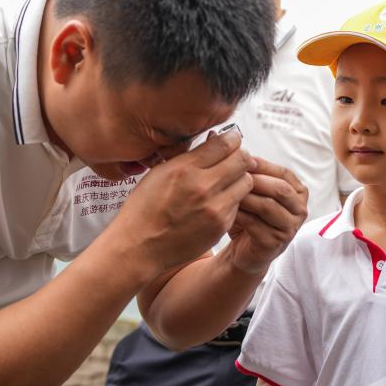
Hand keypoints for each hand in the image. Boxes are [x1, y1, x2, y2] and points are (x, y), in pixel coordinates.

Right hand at [115, 130, 255, 274]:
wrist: (140, 246)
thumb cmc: (144, 209)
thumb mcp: (159, 172)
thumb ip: (188, 155)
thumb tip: (213, 139)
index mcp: (185, 169)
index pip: (225, 144)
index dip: (233, 138)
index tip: (233, 138)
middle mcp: (203, 187)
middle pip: (242, 160)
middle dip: (240, 156)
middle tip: (234, 158)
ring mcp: (214, 208)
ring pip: (246, 182)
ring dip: (240, 178)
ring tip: (227, 180)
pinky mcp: (220, 226)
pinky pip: (238, 204)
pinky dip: (232, 199)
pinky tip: (217, 201)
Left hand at [223, 157, 307, 274]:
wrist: (244, 251)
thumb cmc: (248, 216)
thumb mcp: (250, 190)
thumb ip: (245, 169)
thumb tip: (223, 142)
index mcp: (298, 192)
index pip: (284, 173)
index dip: (262, 165)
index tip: (241, 158)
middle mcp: (299, 209)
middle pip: (280, 189)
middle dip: (256, 180)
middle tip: (233, 175)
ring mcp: (290, 228)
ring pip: (268, 206)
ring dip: (246, 197)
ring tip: (226, 191)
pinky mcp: (276, 243)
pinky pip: (256, 225)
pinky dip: (240, 215)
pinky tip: (225, 210)